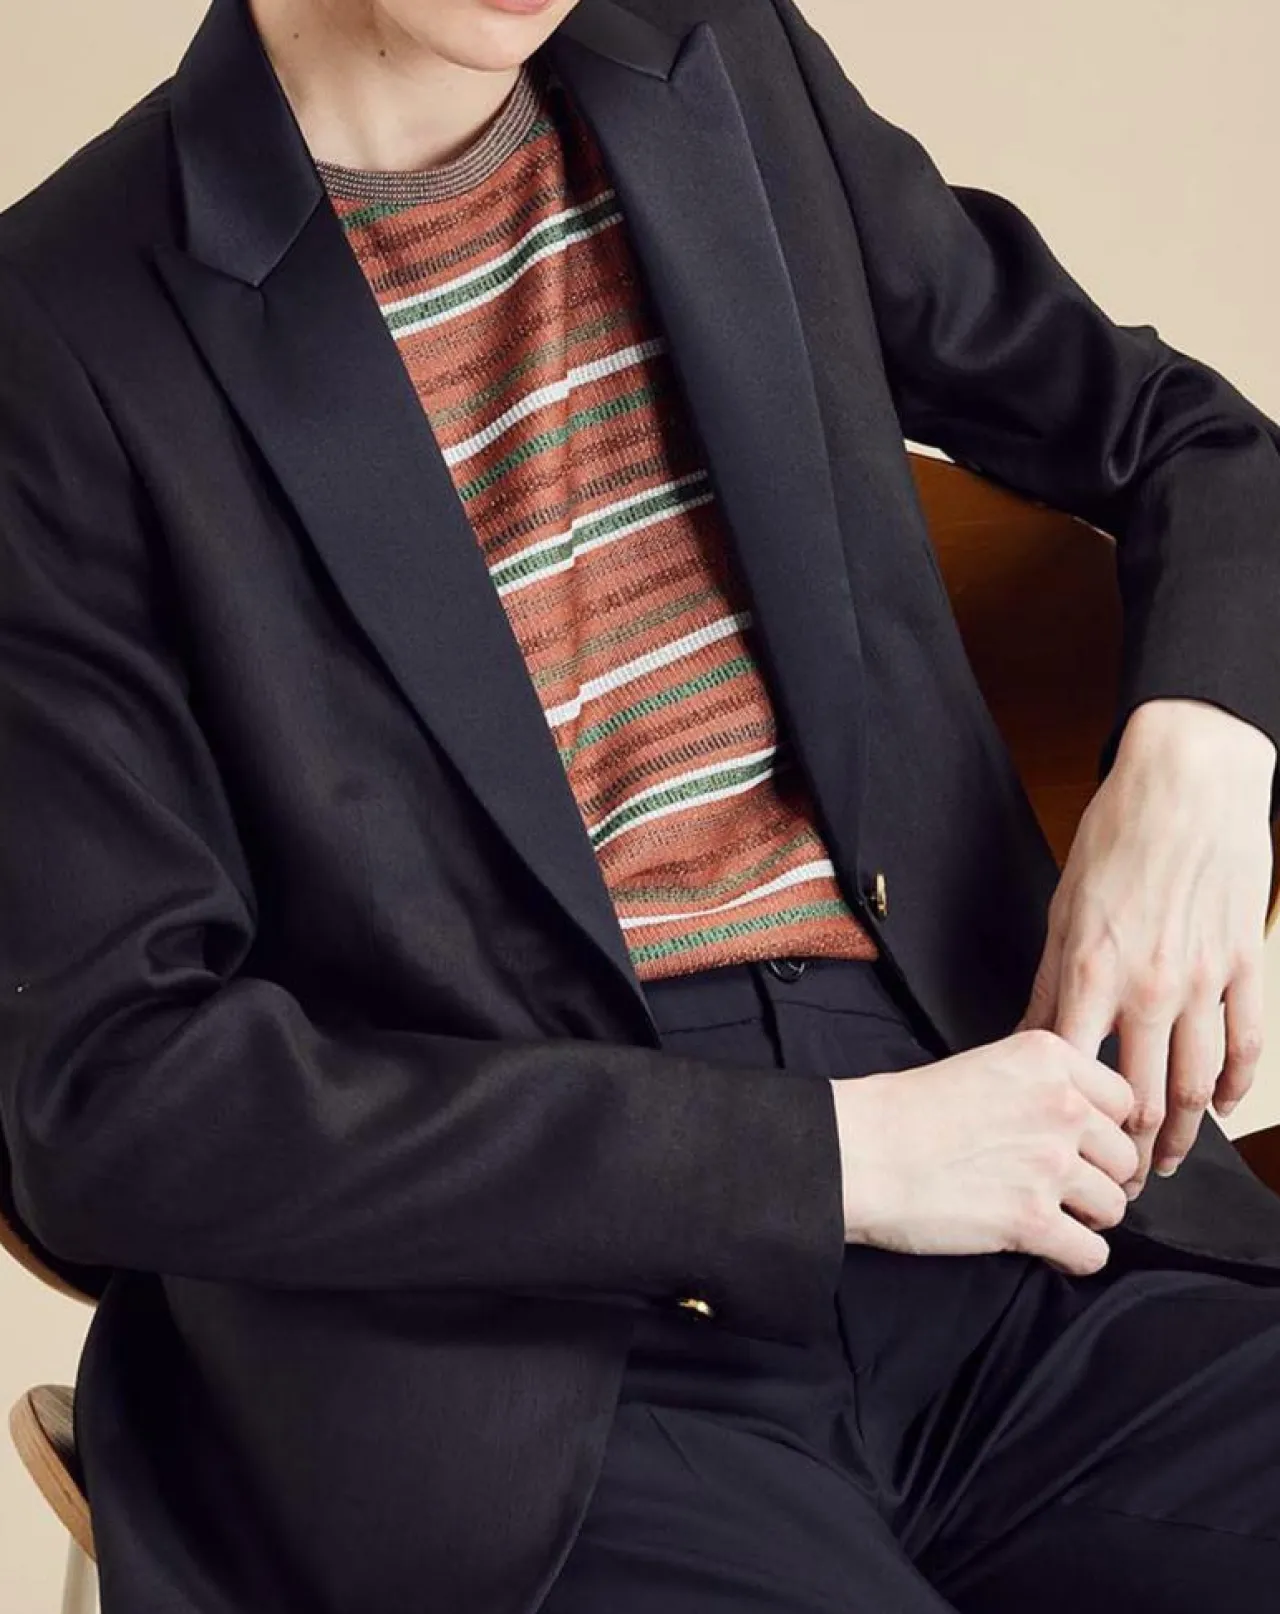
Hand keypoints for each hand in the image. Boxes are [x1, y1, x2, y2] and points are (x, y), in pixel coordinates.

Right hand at [831, 1028, 1139, 1275]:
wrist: (860, 1152)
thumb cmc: (904, 1112)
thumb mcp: (983, 1065)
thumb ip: (1039, 1083)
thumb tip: (1080, 1119)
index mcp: (1047, 1059)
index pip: (1124, 1100)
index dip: (1106, 1129)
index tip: (1086, 1145)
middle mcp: (1060, 1106)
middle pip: (1124, 1156)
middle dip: (1100, 1177)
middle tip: (1066, 1186)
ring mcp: (1050, 1164)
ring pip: (1113, 1205)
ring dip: (1088, 1217)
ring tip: (1052, 1215)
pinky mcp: (1033, 1219)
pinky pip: (1092, 1254)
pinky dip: (1072, 1258)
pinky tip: (1047, 1248)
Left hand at [1018, 698, 1275, 1197]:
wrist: (1188, 785)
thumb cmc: (1116, 839)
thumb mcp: (1063, 910)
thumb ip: (1049, 983)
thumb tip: (1025, 1038)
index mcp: (1092, 971)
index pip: (1077, 1073)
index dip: (1073, 1125)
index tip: (1066, 1154)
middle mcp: (1149, 986)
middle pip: (1145, 1095)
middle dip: (1131, 1151)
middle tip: (1121, 1182)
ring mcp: (1204, 979)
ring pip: (1199, 1082)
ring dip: (1185, 1133)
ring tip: (1169, 1161)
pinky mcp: (1244, 965)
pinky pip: (1247, 1042)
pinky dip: (1237, 1084)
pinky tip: (1224, 1107)